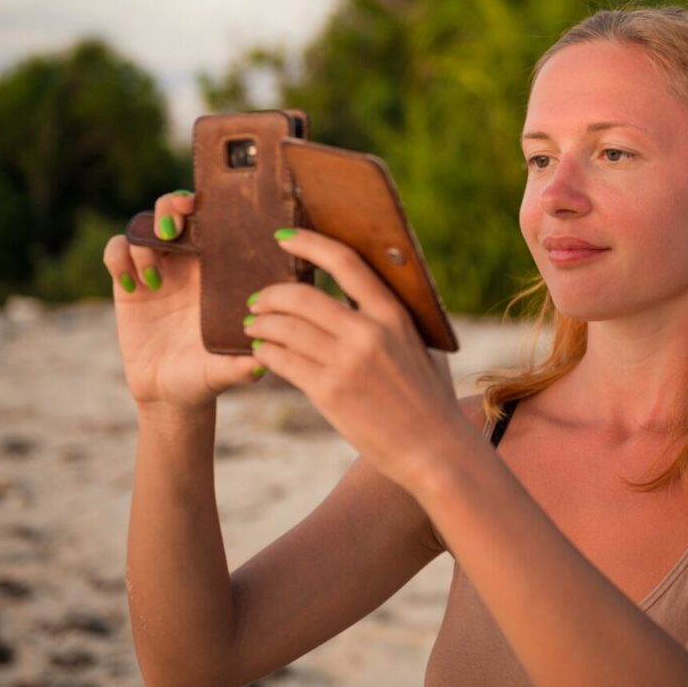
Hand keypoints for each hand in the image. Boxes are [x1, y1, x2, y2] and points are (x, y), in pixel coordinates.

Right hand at [104, 190, 263, 411]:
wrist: (169, 394)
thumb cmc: (206, 377)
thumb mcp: (225, 371)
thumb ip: (241, 367)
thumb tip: (260, 364)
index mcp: (217, 270)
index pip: (211, 222)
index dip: (204, 207)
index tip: (198, 208)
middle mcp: (186, 265)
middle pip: (174, 211)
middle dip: (170, 206)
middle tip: (171, 230)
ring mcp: (155, 271)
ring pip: (143, 228)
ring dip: (144, 240)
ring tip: (153, 278)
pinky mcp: (127, 285)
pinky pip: (116, 251)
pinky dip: (118, 258)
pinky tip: (132, 287)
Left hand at [244, 227, 473, 493]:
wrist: (435, 449)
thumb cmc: (430, 399)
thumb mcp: (422, 347)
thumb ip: (395, 320)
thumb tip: (365, 294)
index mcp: (394, 314)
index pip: (346, 262)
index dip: (310, 243)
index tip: (285, 237)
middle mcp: (369, 332)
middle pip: (303, 296)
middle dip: (271, 294)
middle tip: (257, 300)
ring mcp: (347, 363)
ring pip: (285, 328)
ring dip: (261, 325)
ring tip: (252, 327)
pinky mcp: (329, 393)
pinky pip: (282, 362)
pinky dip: (265, 353)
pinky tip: (261, 355)